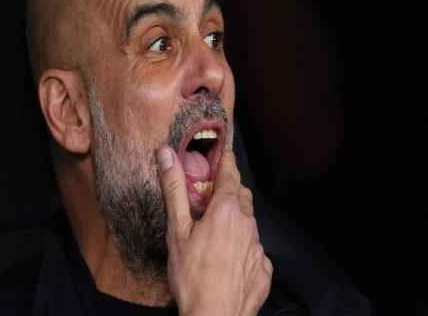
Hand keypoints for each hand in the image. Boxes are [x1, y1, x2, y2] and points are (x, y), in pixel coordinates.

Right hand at [157, 147, 271, 314]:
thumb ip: (174, 189)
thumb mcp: (177, 230)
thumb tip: (166, 154)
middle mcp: (248, 224)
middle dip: (231, 188)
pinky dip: (243, 244)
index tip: (223, 154)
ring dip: (237, 216)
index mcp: (228, 210)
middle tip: (214, 190)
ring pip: (250, 221)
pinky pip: (254, 247)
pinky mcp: (263, 269)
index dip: (226, 162)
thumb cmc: (192, 275)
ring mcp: (258, 247)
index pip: (230, 174)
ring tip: (219, 225)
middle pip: (243, 195)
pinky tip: (229, 255)